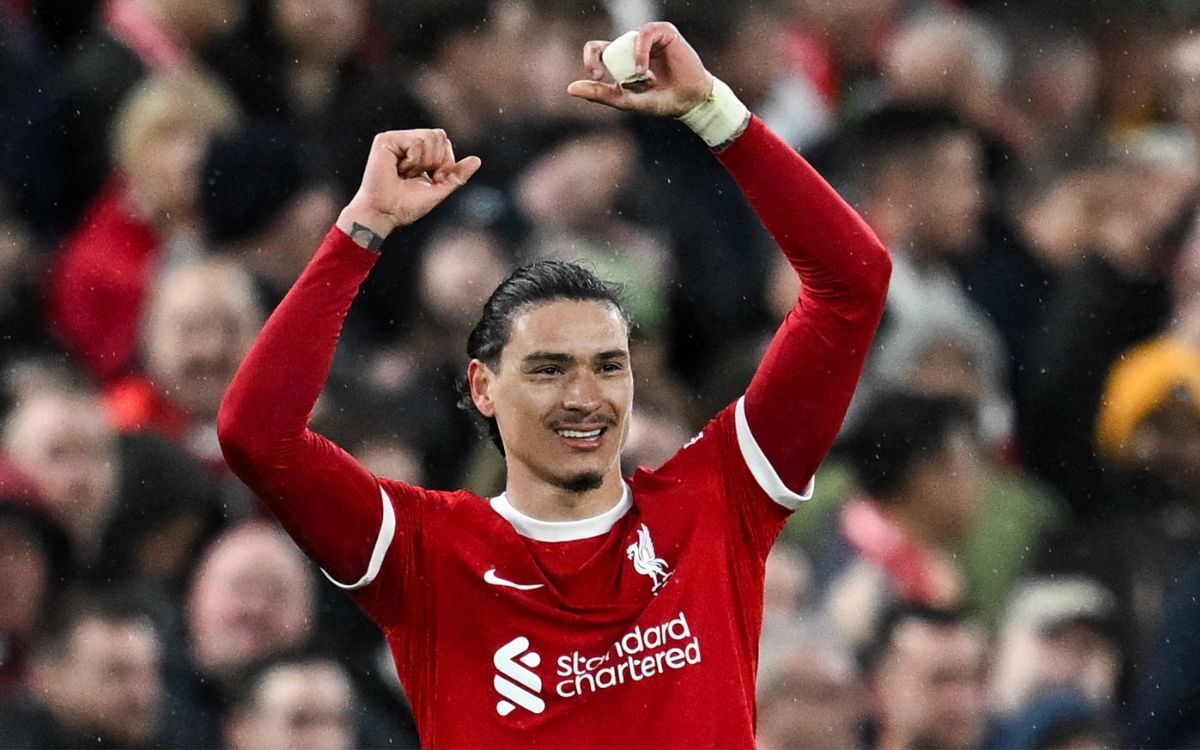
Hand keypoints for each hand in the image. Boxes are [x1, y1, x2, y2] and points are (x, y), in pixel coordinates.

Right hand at [337, 129, 480, 240]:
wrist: (385, 213)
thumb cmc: (407, 205)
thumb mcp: (440, 190)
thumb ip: (457, 175)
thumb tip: (477, 160)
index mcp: (420, 153)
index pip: (445, 143)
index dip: (446, 163)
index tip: (431, 179)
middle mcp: (408, 143)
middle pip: (440, 136)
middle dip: (436, 161)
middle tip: (416, 176)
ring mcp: (397, 140)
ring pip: (430, 136)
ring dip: (423, 163)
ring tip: (405, 174)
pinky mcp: (386, 140)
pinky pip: (417, 141)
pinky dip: (413, 161)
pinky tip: (398, 170)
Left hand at [566, 22, 713, 116]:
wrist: (690, 101)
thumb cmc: (661, 101)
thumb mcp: (626, 100)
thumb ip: (600, 93)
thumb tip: (569, 88)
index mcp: (621, 59)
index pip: (596, 49)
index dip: (590, 59)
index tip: (596, 75)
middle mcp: (632, 45)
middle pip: (608, 45)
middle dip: (612, 66)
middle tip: (617, 80)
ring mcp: (647, 37)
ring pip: (626, 41)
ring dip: (630, 64)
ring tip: (643, 79)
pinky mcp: (663, 31)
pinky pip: (642, 35)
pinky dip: (639, 53)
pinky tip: (643, 70)